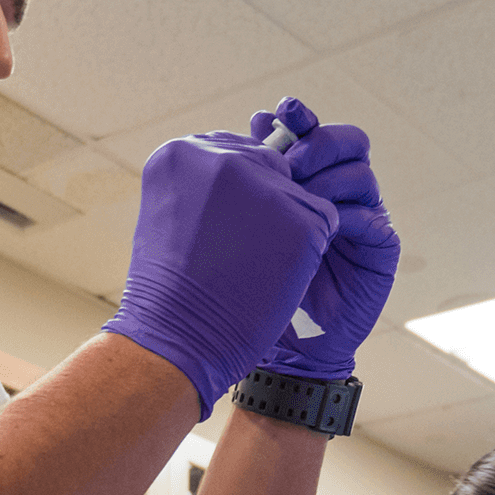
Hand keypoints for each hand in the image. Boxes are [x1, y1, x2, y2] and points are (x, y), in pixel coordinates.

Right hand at [105, 123, 337, 418]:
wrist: (177, 341)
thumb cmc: (170, 290)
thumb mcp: (172, 217)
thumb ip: (205, 185)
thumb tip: (250, 176)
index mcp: (182, 152)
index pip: (236, 153)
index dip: (239, 194)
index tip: (223, 228)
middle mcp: (223, 157)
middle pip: (271, 167)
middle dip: (267, 204)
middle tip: (243, 249)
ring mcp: (265, 186)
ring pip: (299, 194)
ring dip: (288, 229)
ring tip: (255, 264)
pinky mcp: (302, 219)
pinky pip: (324, 221)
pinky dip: (309, 250)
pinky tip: (278, 274)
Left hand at [248, 100, 398, 381]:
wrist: (286, 346)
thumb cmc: (260, 282)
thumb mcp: (252, 224)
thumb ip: (259, 176)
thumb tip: (260, 119)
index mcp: (312, 177)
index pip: (314, 131)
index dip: (301, 117)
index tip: (280, 111)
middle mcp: (342, 191)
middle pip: (349, 141)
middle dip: (319, 143)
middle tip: (290, 164)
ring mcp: (365, 217)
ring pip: (361, 174)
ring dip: (328, 181)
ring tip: (299, 201)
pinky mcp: (382, 248)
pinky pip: (372, 218)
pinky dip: (345, 219)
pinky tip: (321, 231)